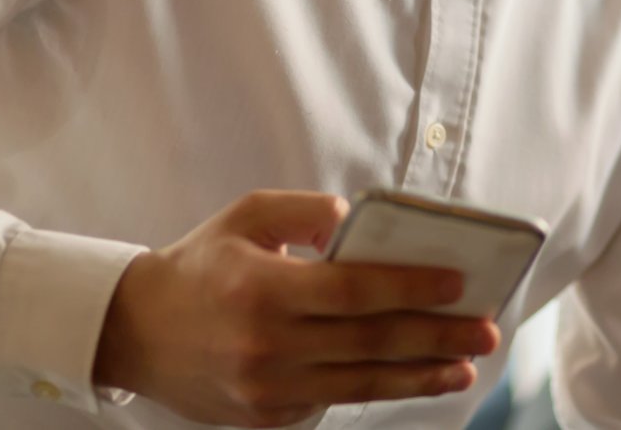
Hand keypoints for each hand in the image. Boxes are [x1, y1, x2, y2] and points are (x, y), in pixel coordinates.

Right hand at [93, 191, 499, 427]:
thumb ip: (303, 210)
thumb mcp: (246, 216)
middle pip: (371, 343)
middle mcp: (266, 347)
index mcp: (262, 290)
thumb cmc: (200, 265)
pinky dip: (377, 390)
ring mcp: (267, 390)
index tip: (458, 284)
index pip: (354, 292)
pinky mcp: (267, 418)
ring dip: (420, 376)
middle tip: (486, 331)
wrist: (134, 333)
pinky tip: (413, 377)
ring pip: (361, 383)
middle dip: (437, 338)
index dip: (411, 289)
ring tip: (463, 366)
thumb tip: (356, 221)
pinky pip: (334, 401)